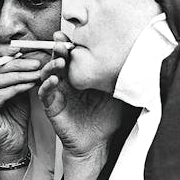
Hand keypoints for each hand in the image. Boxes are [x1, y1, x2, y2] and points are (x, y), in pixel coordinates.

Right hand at [0, 44, 45, 160]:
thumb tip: (34, 54)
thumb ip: (21, 74)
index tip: (25, 47)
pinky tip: (30, 85)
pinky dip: (17, 88)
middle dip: (20, 63)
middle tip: (37, 61)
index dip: (6, 50)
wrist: (14, 141)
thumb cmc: (16, 115)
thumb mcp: (20, 89)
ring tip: (37, 72)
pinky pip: (1, 94)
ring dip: (20, 74)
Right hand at [38, 33, 123, 158]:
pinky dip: (46, 85)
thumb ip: (117, 78)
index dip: (71, 45)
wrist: (97, 143)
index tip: (73, 36)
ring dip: (51, 65)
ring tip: (60, 61)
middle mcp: (67, 82)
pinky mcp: (52, 106)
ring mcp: (58, 93)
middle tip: (61, 42)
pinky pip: (45, 93)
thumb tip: (134, 61)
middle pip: (58, 60)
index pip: (73, 56)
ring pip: (47, 73)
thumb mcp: (116, 94)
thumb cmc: (105, 120)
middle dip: (59, 49)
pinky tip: (54, 80)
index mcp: (80, 77)